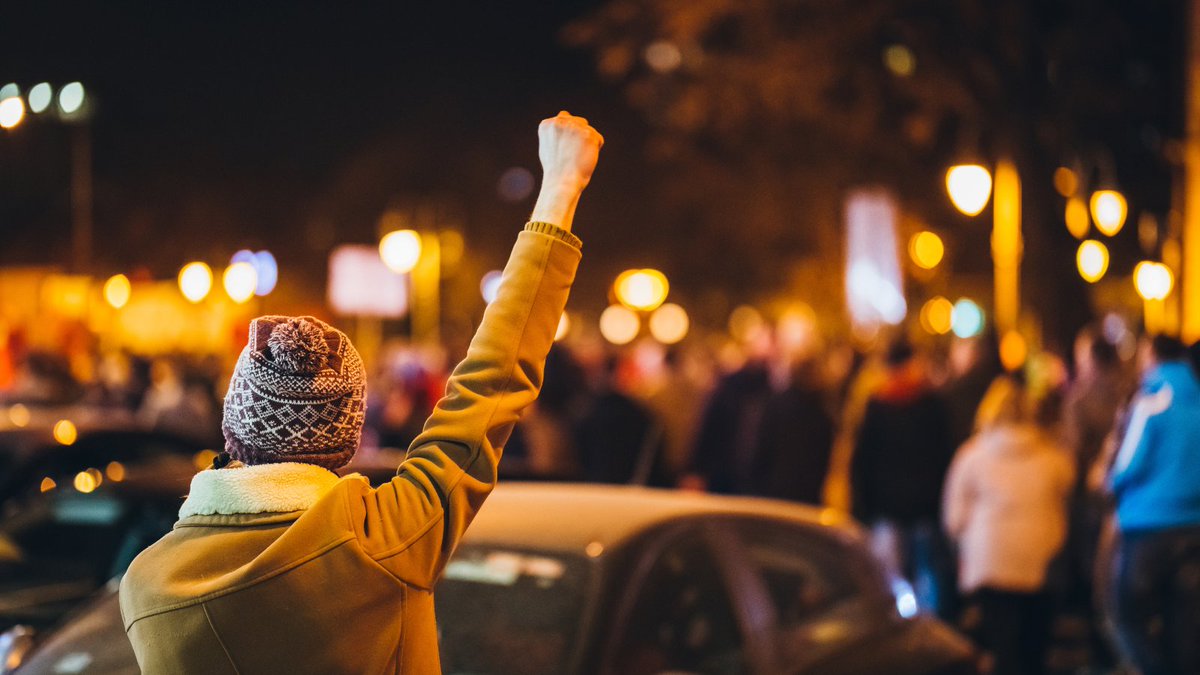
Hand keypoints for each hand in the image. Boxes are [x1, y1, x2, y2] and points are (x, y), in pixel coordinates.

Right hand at [530, 111, 602, 231]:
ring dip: (587, 143)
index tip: (565, 149)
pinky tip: (585, 158)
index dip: (568, 135)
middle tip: (573, 155)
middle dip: (580, 136)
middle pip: (579, 122)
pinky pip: (598, 139)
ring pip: (589, 131)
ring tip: (577, 157)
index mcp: (547, 124)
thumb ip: (556, 131)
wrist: (562, 182)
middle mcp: (559, 121)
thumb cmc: (555, 170)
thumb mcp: (548, 147)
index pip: (565, 118)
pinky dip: (595, 150)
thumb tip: (564, 114)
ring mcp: (574, 127)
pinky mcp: (588, 134)